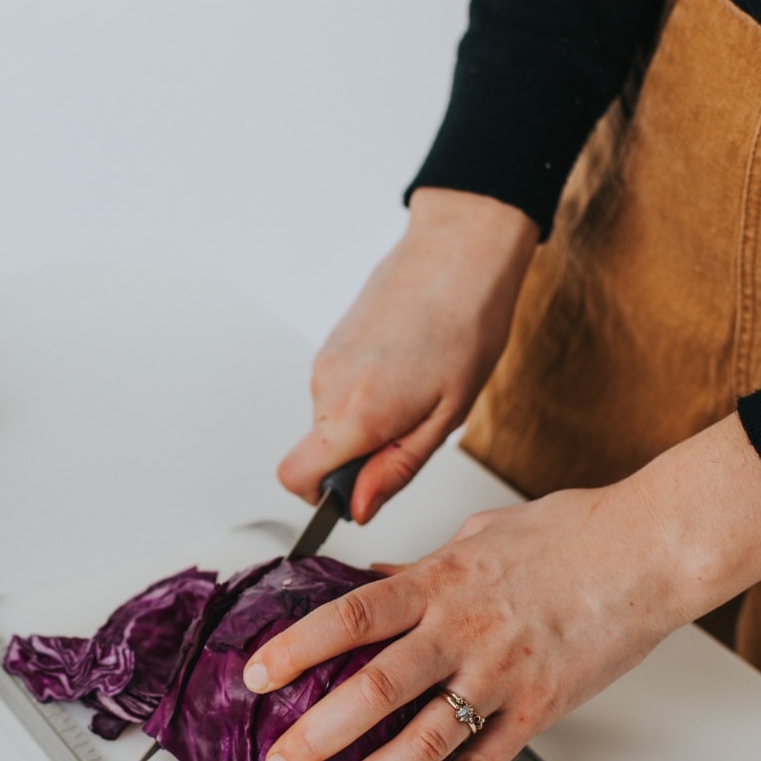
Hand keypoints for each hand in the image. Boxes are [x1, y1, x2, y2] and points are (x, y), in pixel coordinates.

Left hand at [247, 416, 760, 760]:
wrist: (651, 550)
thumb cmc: (572, 533)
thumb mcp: (479, 535)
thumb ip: (423, 565)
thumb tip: (379, 578)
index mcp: (440, 583)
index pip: (351, 617)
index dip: (297, 648)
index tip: (256, 674)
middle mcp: (463, 633)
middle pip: (375, 690)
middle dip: (317, 733)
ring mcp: (501, 676)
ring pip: (422, 742)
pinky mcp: (538, 710)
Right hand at [279, 188, 537, 521]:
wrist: (459, 253)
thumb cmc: (466, 325)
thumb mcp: (445, 417)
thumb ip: (395, 469)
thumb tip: (360, 507)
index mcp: (356, 413)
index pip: (295, 477)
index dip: (319, 498)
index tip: (354, 494)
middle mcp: (327, 387)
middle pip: (317, 453)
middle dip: (357, 458)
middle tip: (411, 430)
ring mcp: (325, 362)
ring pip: (329, 422)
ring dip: (365, 423)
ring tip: (415, 391)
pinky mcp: (331, 344)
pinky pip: (336, 391)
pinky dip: (364, 395)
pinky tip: (404, 371)